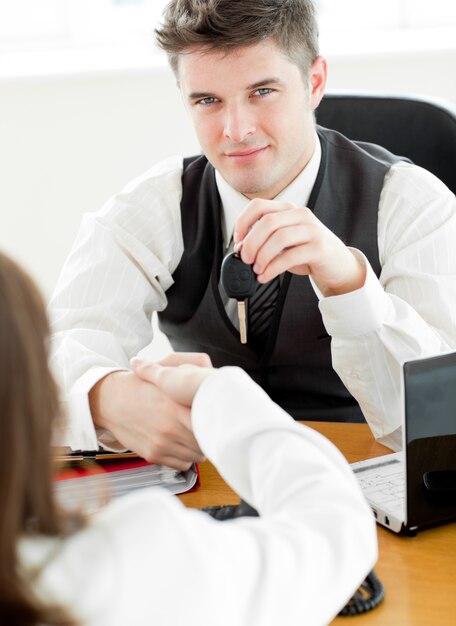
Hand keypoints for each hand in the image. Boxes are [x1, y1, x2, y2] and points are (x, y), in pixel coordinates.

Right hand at [89, 357, 208, 470]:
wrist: (111, 400)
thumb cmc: (140, 389)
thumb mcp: (165, 382)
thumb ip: (188, 390)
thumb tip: (214, 392)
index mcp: (176, 407)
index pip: (208, 423)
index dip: (217, 423)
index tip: (221, 421)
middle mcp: (171, 428)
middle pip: (205, 442)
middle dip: (210, 436)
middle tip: (212, 430)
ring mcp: (162, 444)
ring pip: (196, 455)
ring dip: (200, 448)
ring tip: (198, 437)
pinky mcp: (154, 455)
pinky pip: (182, 464)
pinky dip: (186, 458)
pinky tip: (184, 446)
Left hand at [234, 198, 365, 296]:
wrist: (337, 265)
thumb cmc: (307, 253)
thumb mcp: (283, 244)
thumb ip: (264, 242)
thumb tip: (241, 248)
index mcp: (288, 210)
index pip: (258, 206)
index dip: (243, 222)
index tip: (238, 241)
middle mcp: (300, 215)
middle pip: (267, 222)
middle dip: (251, 243)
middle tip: (245, 259)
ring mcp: (312, 230)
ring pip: (279, 237)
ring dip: (262, 256)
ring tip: (257, 269)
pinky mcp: (319, 248)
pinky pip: (291, 256)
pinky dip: (273, 268)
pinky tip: (266, 276)